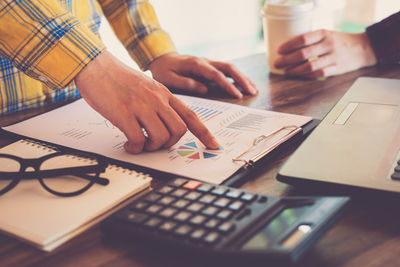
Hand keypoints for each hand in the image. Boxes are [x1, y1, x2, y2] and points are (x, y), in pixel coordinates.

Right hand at [74, 50, 218, 153]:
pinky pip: (138, 140)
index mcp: (164, 93)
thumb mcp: (147, 86)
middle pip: (179, 130)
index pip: (190, 115)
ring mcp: (141, 106)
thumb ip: (159, 102)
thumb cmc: (118, 78)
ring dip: (152, 147)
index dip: (204, 133)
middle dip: (170, 143)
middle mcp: (157, 99)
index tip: (213, 145)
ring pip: (162, 137)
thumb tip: (165, 125)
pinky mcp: (124, 114)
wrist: (95, 65)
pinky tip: (129, 144)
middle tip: (156, 143)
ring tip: (141, 143)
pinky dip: (135, 148)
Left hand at [148, 53, 257, 97]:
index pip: (217, 75)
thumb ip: (186, 83)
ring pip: (230, 68)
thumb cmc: (164, 71)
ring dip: (243, 77)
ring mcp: (209, 63)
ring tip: (254, 89)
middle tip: (252, 92)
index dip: (228, 85)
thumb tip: (204, 89)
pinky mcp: (209, 67)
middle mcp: (205, 62)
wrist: (161, 59)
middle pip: (229, 68)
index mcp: (197, 65)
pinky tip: (245, 84)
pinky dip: (237, 77)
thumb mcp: (169, 79)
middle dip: (242, 79)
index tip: (237, 96)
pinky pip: (226, 71)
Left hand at [274, 30, 376, 77]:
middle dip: (287, 59)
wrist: (364, 48)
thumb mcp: (327, 35)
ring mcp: (333, 57)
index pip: (303, 38)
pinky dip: (307, 76)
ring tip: (286, 72)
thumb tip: (288, 49)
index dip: (289, 45)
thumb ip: (311, 40)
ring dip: (295, 70)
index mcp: (324, 33)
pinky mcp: (337, 69)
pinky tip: (299, 76)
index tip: (279, 51)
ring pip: (310, 65)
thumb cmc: (340, 41)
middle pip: (304, 53)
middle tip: (277, 63)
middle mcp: (328, 44)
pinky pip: (319, 74)